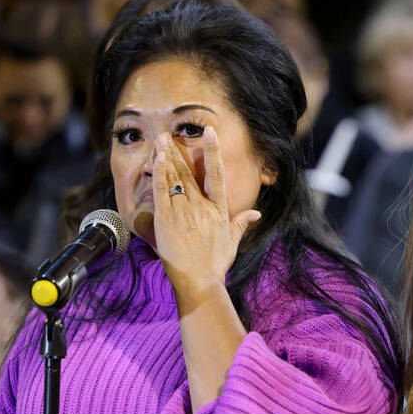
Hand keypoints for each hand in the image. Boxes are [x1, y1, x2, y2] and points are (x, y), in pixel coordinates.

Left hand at [148, 126, 260, 303]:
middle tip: (169, 133)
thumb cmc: (215, 264)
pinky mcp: (167, 219)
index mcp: (218, 210)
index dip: (213, 151)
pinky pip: (162, 191)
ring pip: (175, 178)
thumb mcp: (232, 242)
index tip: (209, 132)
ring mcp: (184, 211)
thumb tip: (256, 214)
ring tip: (160, 139)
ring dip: (166, 157)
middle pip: (190, 173)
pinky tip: (157, 159)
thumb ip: (242, 224)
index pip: (217, 174)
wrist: (199, 280)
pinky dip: (159, 173)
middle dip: (179, 151)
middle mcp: (202, 206)